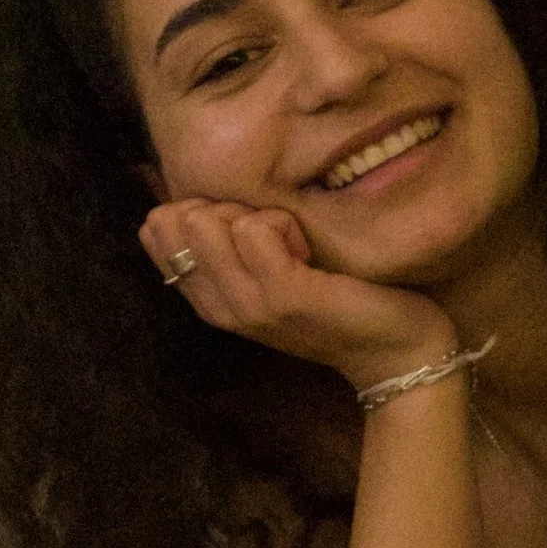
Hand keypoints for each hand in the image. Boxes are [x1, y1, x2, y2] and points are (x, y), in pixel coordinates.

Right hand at [139, 194, 455, 395]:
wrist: (391, 352)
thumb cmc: (335, 303)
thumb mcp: (267, 275)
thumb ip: (229, 244)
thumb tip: (192, 195)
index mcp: (209, 299)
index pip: (155, 232)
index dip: (197, 208)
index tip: (248, 230)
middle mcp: (219, 307)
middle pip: (179, 219)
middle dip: (228, 207)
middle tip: (278, 239)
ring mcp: (248, 305)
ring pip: (210, 221)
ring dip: (261, 216)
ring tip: (296, 247)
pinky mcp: (284, 298)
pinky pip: (254, 230)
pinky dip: (284, 225)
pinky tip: (309, 253)